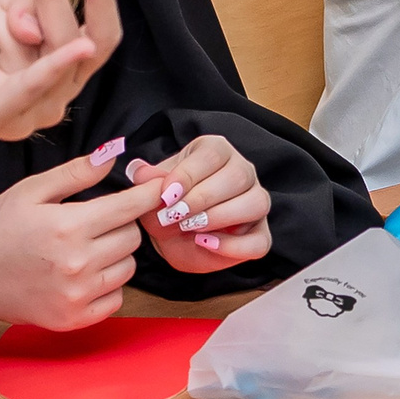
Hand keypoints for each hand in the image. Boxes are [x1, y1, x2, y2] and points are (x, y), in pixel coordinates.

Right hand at [0, 139, 168, 329]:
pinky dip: (108, 286)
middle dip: (124, 224)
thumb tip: (114, 154)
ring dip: (117, 255)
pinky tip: (86, 275)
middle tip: (100, 221)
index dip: (148, 194)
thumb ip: (76, 173)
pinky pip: (115, 299)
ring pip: (128, 268)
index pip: (130, 207)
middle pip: (133, 238)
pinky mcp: (72, 320)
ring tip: (89, 248)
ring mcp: (76, 296)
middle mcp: (77, 263)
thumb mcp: (31, 190)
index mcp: (68, 226)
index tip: (156, 188)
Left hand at [128, 137, 272, 273]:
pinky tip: (207, 244)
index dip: (189, 174)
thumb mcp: (152, 192)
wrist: (171, 236)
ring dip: (221, 217)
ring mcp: (255, 202)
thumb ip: (148, 181)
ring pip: (256, 203)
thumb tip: (139, 171)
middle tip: (174, 216)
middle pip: (238, 175)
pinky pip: (260, 241)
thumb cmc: (166, 206)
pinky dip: (235, 247)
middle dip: (202, 198)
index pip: (213, 154)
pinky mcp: (259, 234)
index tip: (166, 195)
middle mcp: (242, 171)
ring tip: (190, 228)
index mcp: (216, 151)